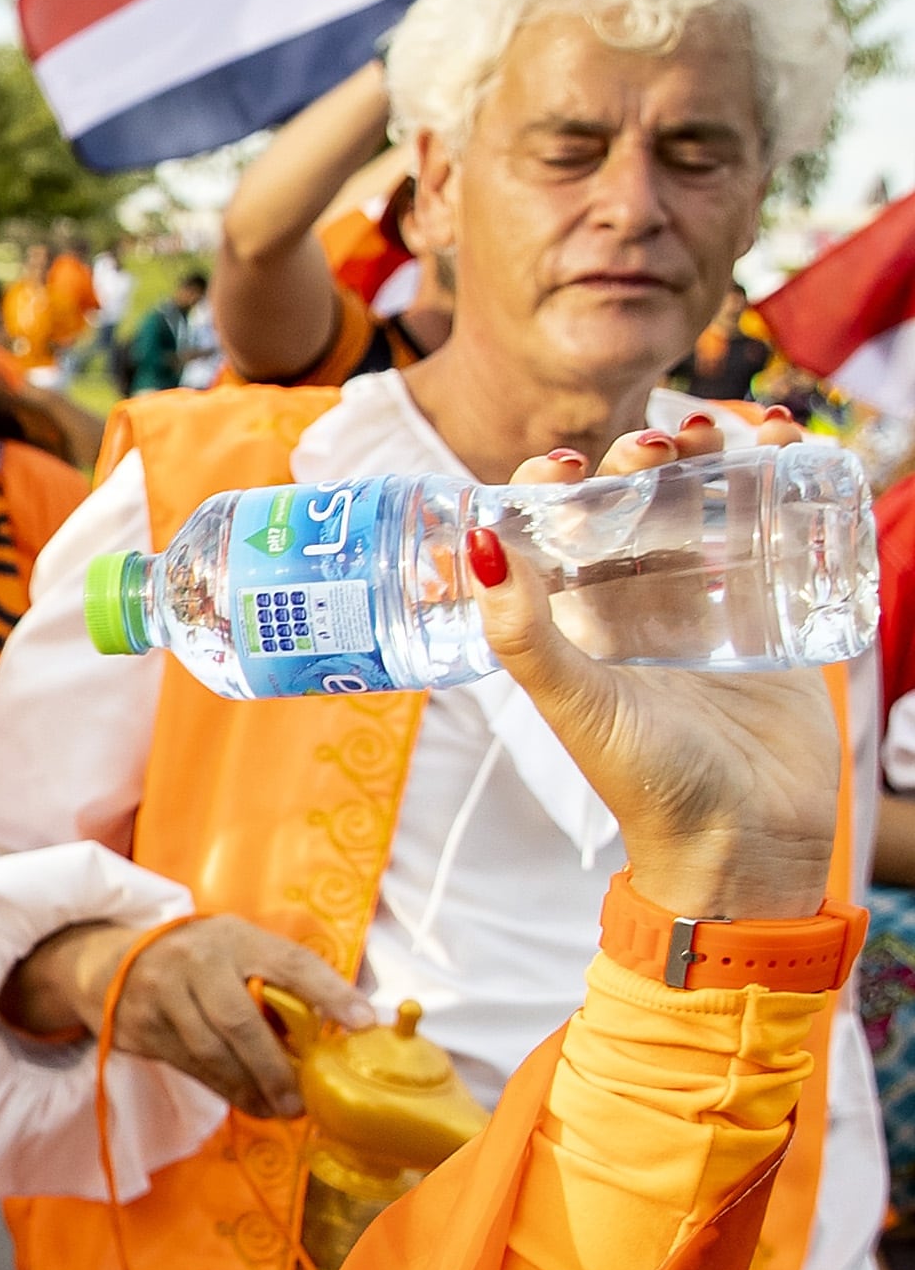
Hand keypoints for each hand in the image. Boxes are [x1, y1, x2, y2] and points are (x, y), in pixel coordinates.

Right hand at [4, 911, 370, 1119]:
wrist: (110, 962)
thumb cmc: (200, 960)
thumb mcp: (238, 950)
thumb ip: (280, 979)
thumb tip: (343, 1028)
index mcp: (234, 938)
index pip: (289, 963)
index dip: (329, 993)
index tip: (363, 1023)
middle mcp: (193, 961)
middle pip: (239, 1021)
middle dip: (274, 1068)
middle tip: (301, 1102)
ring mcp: (159, 994)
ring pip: (210, 1051)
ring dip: (248, 1088)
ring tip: (278, 1110)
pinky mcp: (139, 1026)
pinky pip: (188, 1066)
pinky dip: (223, 1089)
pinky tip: (246, 1102)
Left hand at [481, 422, 843, 923]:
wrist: (747, 842)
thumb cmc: (648, 785)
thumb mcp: (575, 706)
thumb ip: (524, 635)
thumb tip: (476, 541)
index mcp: (572, 617)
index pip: (550, 526)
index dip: (553, 480)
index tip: (571, 462)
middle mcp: (632, 600)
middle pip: (633, 498)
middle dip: (645, 454)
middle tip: (668, 441)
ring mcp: (704, 599)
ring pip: (704, 500)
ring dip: (718, 450)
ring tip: (739, 426)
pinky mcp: (769, 608)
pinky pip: (773, 527)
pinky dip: (782, 477)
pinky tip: (793, 444)